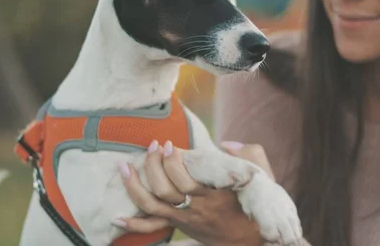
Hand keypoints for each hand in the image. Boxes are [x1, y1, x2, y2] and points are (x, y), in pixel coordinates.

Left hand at [115, 140, 274, 245]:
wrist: (251, 240)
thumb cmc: (255, 204)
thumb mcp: (262, 176)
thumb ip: (249, 155)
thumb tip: (226, 143)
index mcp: (216, 194)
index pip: (186, 178)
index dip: (174, 160)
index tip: (172, 145)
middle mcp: (197, 208)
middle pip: (165, 189)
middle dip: (153, 165)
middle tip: (154, 147)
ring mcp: (185, 219)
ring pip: (152, 205)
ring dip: (134, 185)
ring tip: (124, 167)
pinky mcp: (179, 226)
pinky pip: (152, 227)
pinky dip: (133, 224)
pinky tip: (116, 218)